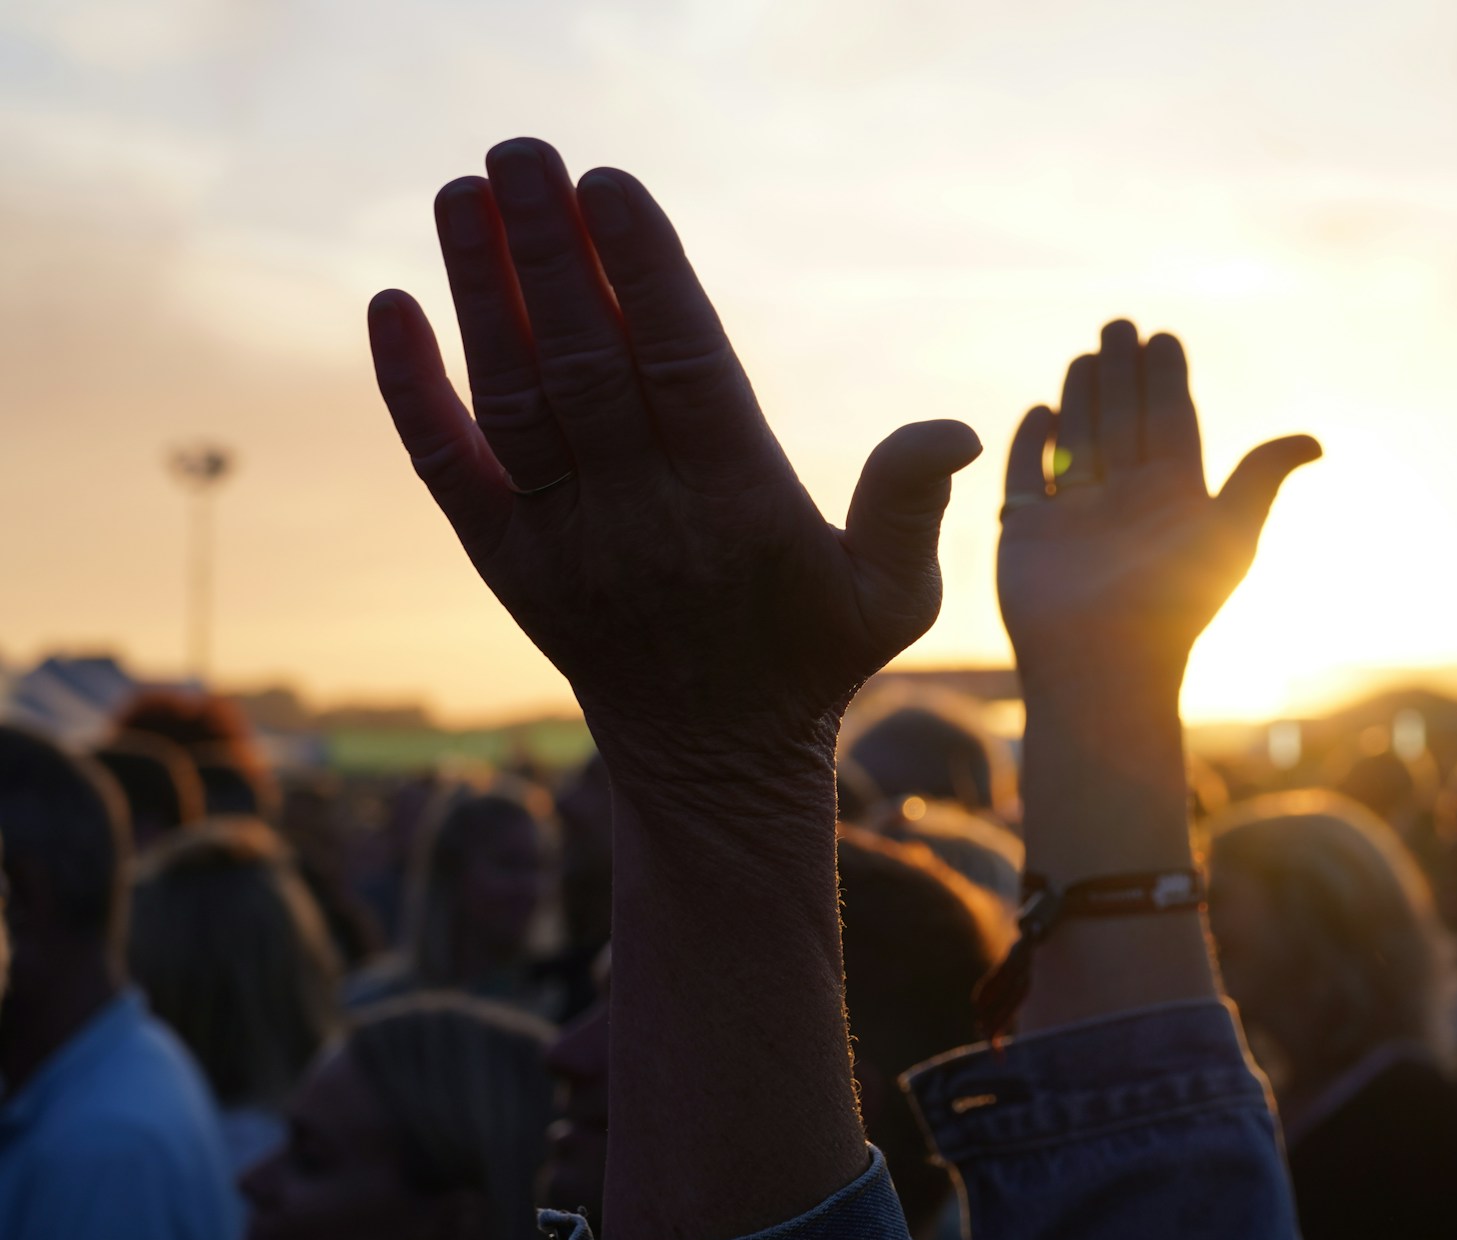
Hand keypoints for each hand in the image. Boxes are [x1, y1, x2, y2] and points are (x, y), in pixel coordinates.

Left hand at [368, 138, 979, 770]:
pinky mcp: (506, 561)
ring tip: (462, 190)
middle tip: (523, 151)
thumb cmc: (810, 656)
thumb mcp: (890, 594)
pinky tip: (392, 306)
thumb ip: (910, 503)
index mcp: (738, 507)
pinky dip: (414, 390)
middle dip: (548, 252)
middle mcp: (641, 516)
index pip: (682, 367)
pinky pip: (448, 468)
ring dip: (481, 292)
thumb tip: (954, 427)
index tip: (611, 185)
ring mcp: (563, 539)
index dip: (644, 272)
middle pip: (584, 364)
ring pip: (512, 399)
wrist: (711, 762)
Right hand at [997, 320, 1318, 690]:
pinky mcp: (1026, 534)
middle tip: (1119, 324)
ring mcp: (1075, 517)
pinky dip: (1029, 445)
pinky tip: (1038, 412)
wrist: (1102, 668)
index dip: (1167, 381)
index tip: (1164, 338)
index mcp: (1174, 499)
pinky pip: (1027, 479)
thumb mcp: (1228, 535)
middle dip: (1120, 374)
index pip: (1170, 424)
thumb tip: (1316, 441)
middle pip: (1122, 422)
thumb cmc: (1172, 606)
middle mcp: (1125, 503)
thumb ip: (1262, 478)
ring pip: (1078, 442)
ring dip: (1080, 397)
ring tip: (1086, 356)